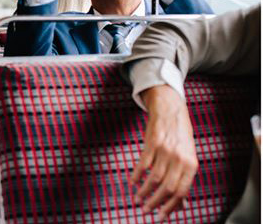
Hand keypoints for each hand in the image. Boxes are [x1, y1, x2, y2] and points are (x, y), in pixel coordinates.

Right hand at [131, 85, 197, 220]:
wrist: (171, 110)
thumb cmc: (180, 136)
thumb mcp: (187, 158)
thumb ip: (183, 180)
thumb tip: (182, 204)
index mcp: (191, 164)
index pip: (181, 191)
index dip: (170, 206)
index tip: (161, 216)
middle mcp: (179, 158)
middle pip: (166, 187)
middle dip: (155, 202)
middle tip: (146, 210)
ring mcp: (165, 150)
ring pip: (153, 178)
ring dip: (144, 192)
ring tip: (137, 199)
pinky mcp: (151, 143)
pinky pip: (142, 164)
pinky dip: (136, 176)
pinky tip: (132, 183)